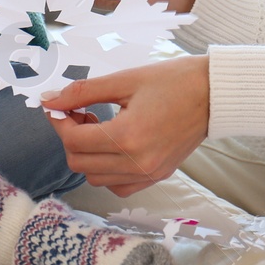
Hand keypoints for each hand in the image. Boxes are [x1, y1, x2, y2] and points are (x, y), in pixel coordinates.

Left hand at [41, 55, 209, 196]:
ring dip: (87, 154)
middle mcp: (138, 162)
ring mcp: (148, 173)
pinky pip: (117, 186)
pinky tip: (113, 146)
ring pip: (95, 177)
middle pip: (79, 163)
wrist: (214, 94)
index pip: (74, 141)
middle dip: (70, 137)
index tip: (59, 105)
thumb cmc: (174, 81)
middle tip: (79, 112)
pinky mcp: (157, 176)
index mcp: (129, 136)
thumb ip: (84, 91)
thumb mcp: (125, 79)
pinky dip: (106, 170)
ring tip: (98, 127)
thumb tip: (51, 99)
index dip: (59, 121)